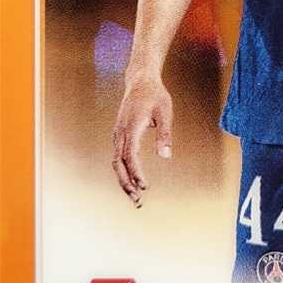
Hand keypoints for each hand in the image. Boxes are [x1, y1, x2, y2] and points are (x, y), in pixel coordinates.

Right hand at [111, 76, 172, 206]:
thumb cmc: (155, 96)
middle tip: (138, 201)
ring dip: (124, 181)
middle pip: (118, 164)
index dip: (136, 172)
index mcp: (131, 127)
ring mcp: (118, 134)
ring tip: (137, 197)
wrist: (140, 81)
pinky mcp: (119, 136)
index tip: (145, 186)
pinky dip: (124, 172)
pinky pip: (118, 157)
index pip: (130, 155)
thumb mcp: (165, 111)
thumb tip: (166, 156)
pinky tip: (133, 182)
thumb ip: (165, 134)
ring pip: (116, 162)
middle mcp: (120, 132)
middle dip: (126, 184)